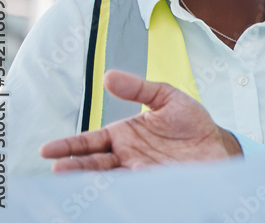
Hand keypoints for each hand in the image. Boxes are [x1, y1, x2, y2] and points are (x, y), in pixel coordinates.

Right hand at [40, 70, 240, 171]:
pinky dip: (122, 188)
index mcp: (124, 135)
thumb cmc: (191, 122)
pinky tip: (112, 187)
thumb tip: (109, 76)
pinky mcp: (155, 184)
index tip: (47, 151)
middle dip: (75, 167)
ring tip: (74, 182)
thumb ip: (139, 88)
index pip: (90, 142)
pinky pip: (134, 188)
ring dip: (93, 181)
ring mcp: (139, 172)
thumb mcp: (166, 97)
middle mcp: (126, 156)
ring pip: (110, 178)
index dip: (69, 146)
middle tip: (57, 170)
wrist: (217, 144)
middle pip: (94, 163)